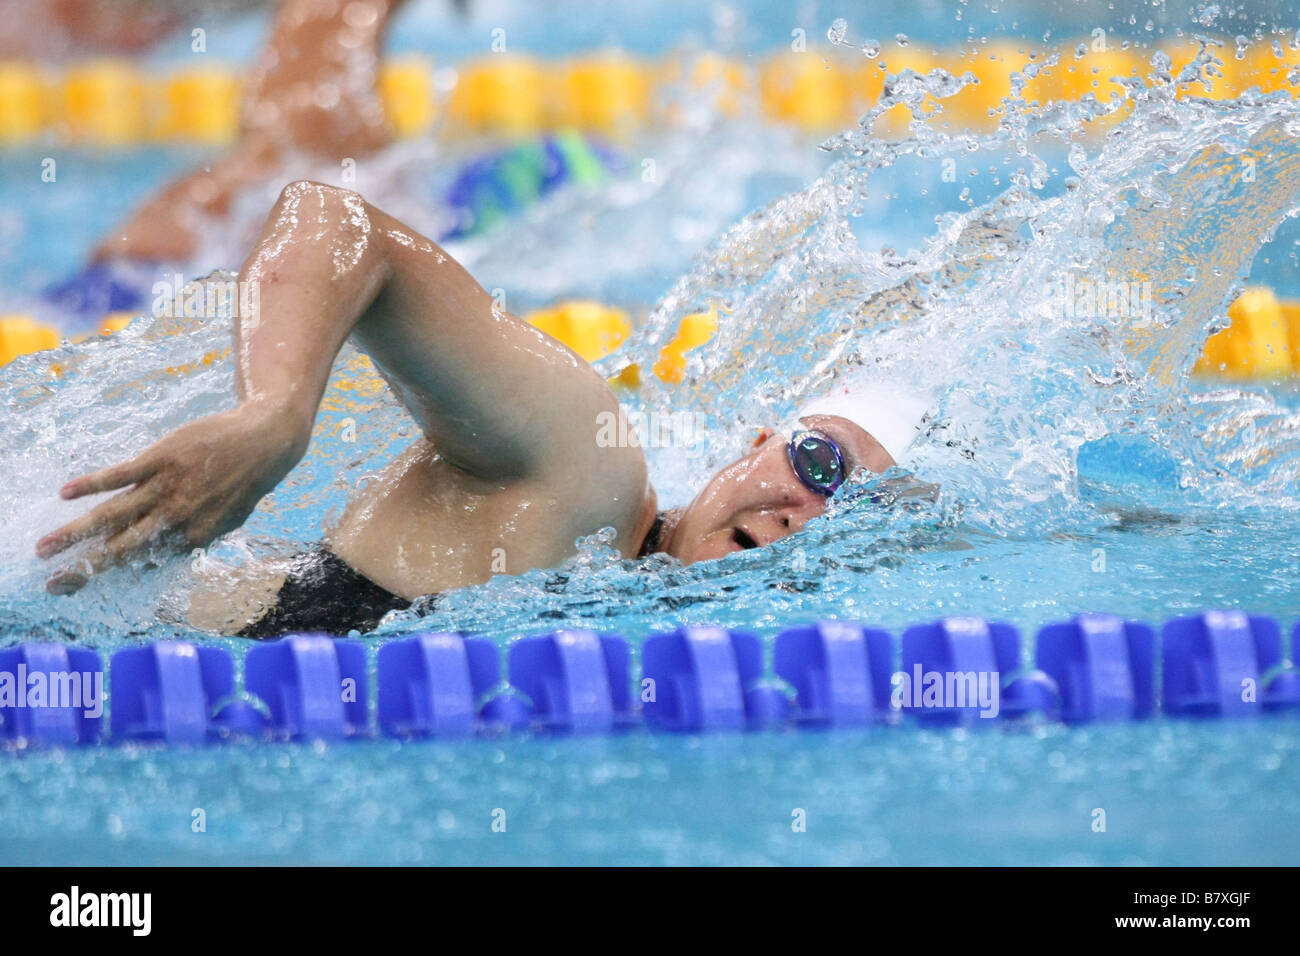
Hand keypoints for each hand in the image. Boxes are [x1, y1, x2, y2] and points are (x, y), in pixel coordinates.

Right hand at [36, 402, 309, 593]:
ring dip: (75, 533)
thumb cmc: (244, 484)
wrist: (264, 443)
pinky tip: (65, 494)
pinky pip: (120, 474)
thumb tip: (168, 554)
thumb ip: (194, 537)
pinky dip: (92, 484)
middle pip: (121, 549)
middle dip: (85, 568)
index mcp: (192, 539)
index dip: (110, 576)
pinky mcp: (161, 458)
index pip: (142, 563)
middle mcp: (175, 519)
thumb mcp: (225, 521)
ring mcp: (167, 488)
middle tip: (53, 584)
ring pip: (113, 515)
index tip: (78, 586)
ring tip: (44, 547)